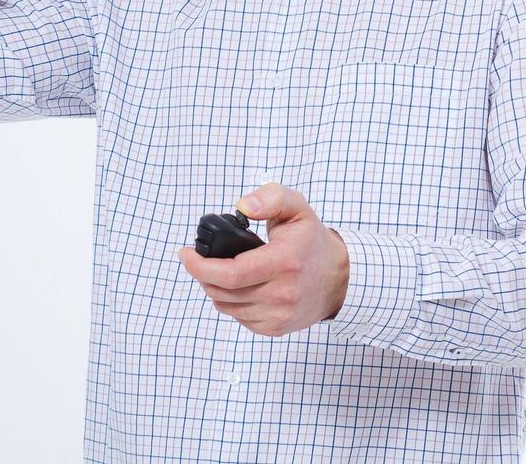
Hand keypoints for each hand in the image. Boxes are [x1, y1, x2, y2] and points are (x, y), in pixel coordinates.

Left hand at [177, 182, 349, 336]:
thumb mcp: (296, 207)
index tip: (186, 254)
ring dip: (215, 288)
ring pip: (226, 306)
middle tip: (198, 259)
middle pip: (223, 291)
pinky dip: (231, 302)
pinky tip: (238, 287)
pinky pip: (239, 318)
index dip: (200, 266)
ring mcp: (279, 315)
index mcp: (285, 262)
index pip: (232, 273)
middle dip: (202, 274)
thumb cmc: (311, 241)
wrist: (339, 278)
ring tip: (220, 270)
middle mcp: (283, 293)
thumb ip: (270, 198)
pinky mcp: (276, 328)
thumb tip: (243, 207)